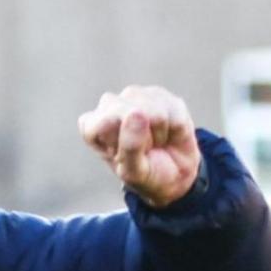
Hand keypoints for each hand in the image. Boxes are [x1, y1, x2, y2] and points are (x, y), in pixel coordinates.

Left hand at [79, 86, 201, 207]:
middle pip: (126, 111)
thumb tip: (137, 112)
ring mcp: (135, 96)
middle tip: (144, 150)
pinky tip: (169, 132)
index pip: (102, 123)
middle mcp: (110, 105)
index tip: (125, 156)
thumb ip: (130, 146)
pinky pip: (172, 109)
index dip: (120, 142)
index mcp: (93, 126)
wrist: (177, 176)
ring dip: (159, 133)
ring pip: (152, 109)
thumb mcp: (134, 172)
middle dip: (141, 137)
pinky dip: (175, 126)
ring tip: (156, 142)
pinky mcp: (160, 94)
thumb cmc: (147, 174)